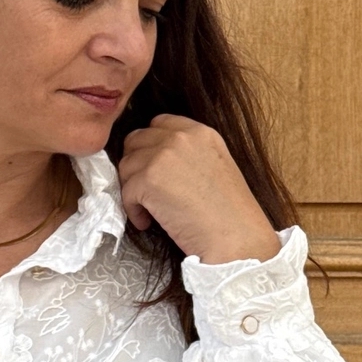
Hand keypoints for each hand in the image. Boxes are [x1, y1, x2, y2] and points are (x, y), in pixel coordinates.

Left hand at [118, 113, 280, 263]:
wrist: (235, 238)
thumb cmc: (229, 214)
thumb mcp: (215, 166)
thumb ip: (187, 155)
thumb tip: (156, 161)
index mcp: (201, 132)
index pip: (159, 123)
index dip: (150, 147)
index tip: (154, 170)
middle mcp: (181, 137)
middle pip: (136, 141)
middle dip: (137, 166)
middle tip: (146, 191)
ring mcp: (163, 155)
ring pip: (126, 165)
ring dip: (133, 189)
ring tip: (150, 211)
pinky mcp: (149, 179)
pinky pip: (126, 191)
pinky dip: (133, 210)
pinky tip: (148, 222)